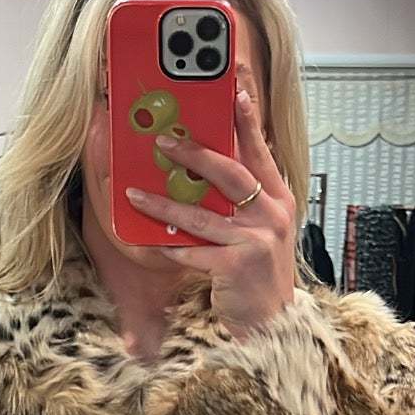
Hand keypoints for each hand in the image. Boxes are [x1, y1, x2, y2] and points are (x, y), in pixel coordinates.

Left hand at [125, 88, 295, 338]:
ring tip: (135, 193)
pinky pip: (195, 251)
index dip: (247, 121)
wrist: (272, 324)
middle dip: (193, 153)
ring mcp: (256, 240)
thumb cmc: (259, 278)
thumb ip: (244, 204)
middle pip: (229, 172)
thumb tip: (209, 173)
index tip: (235, 90)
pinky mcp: (237, 265)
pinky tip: (153, 242)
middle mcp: (272, 216)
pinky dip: (172, 247)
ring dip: (164, 203)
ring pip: (201, 214)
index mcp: (279, 201)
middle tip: (162, 141)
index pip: (261, 153)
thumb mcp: (260, 233)